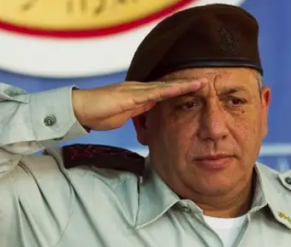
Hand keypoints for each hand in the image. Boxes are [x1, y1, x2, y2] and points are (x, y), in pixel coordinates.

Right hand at [71, 79, 205, 130]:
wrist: (81, 110)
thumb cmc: (100, 113)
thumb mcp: (126, 117)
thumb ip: (139, 116)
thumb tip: (151, 121)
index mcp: (141, 95)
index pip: (166, 92)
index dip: (183, 90)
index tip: (199, 91)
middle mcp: (141, 89)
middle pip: (170, 85)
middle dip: (189, 84)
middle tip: (208, 82)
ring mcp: (137, 91)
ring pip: (166, 86)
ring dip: (185, 84)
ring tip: (203, 82)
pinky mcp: (132, 96)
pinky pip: (154, 92)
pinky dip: (169, 90)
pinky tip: (182, 88)